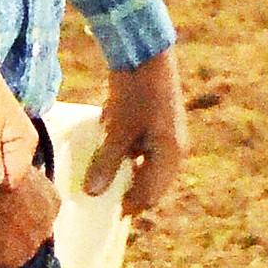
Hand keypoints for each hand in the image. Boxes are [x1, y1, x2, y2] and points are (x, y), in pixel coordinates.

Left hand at [83, 47, 187, 214]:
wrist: (146, 53)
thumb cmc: (134, 95)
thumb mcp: (117, 131)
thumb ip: (106, 163)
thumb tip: (93, 194)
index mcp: (170, 156)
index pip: (150, 195)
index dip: (129, 206)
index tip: (106, 213)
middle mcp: (174, 150)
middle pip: (151, 182)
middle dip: (128, 190)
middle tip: (101, 196)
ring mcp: (167, 135)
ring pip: (146, 165)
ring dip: (126, 171)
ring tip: (100, 175)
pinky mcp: (157, 122)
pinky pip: (142, 147)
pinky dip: (127, 153)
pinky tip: (107, 149)